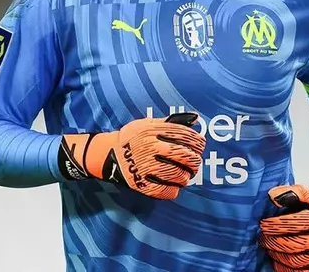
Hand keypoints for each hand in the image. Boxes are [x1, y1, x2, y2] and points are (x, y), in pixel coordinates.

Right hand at [58, 113, 205, 199]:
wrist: (108, 154)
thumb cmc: (133, 137)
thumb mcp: (148, 123)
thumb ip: (172, 122)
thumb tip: (195, 118)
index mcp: (152, 132)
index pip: (184, 136)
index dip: (197, 142)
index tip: (200, 145)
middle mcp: (149, 149)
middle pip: (183, 156)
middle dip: (194, 160)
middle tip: (195, 162)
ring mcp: (145, 167)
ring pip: (177, 175)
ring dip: (186, 176)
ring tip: (187, 174)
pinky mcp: (141, 184)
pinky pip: (164, 190)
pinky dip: (174, 190)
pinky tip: (176, 186)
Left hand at [259, 173, 308, 270]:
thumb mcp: (305, 193)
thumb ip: (290, 192)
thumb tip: (272, 197)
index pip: (296, 223)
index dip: (276, 224)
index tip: (263, 223)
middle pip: (294, 244)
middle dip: (273, 241)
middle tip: (261, 236)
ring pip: (294, 260)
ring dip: (275, 253)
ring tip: (266, 245)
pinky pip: (295, 271)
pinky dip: (282, 266)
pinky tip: (274, 256)